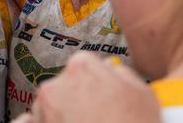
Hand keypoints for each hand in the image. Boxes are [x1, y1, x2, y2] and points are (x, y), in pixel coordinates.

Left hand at [17, 52, 160, 122]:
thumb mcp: (142, 94)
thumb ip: (120, 73)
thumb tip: (109, 69)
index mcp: (81, 68)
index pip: (82, 65)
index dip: (94, 82)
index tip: (100, 97)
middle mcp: (54, 84)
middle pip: (63, 85)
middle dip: (75, 98)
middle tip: (94, 117)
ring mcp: (40, 110)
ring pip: (48, 105)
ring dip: (60, 114)